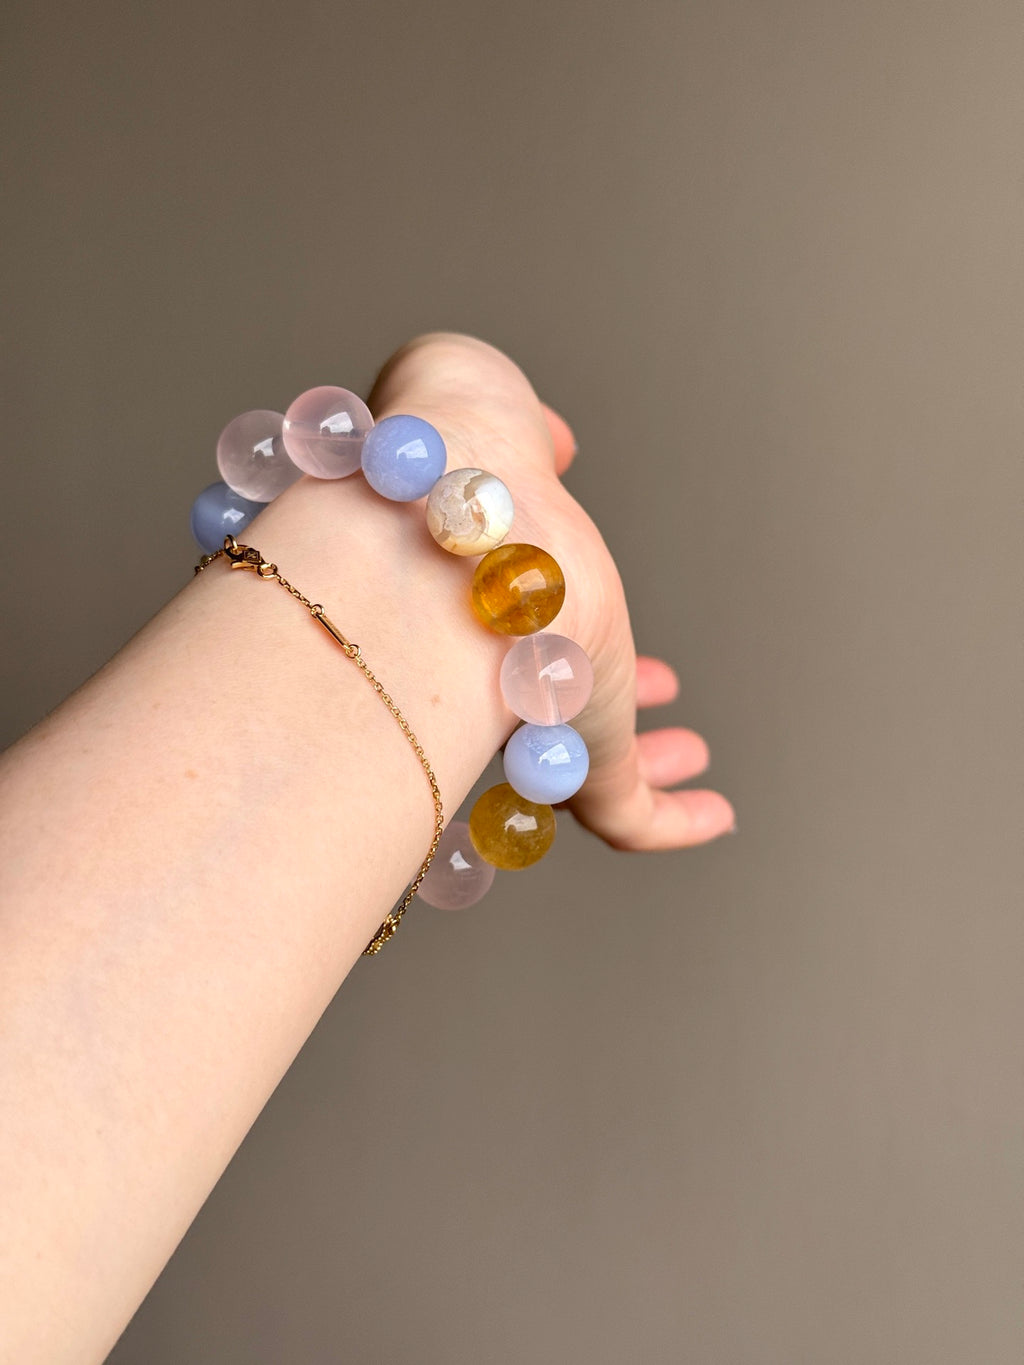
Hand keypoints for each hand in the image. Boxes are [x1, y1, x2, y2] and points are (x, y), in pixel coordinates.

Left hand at [368, 332, 734, 848]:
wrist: (458, 522)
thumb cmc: (455, 447)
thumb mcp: (476, 396)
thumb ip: (509, 420)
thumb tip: (545, 442)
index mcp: (483, 583)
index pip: (522, 617)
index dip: (563, 617)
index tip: (596, 614)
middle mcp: (502, 660)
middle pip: (551, 694)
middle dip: (603, 689)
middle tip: (652, 692)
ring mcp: (540, 713)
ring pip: (587, 761)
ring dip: (647, 757)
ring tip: (689, 750)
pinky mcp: (578, 758)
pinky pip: (632, 816)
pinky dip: (677, 821)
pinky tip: (718, 813)